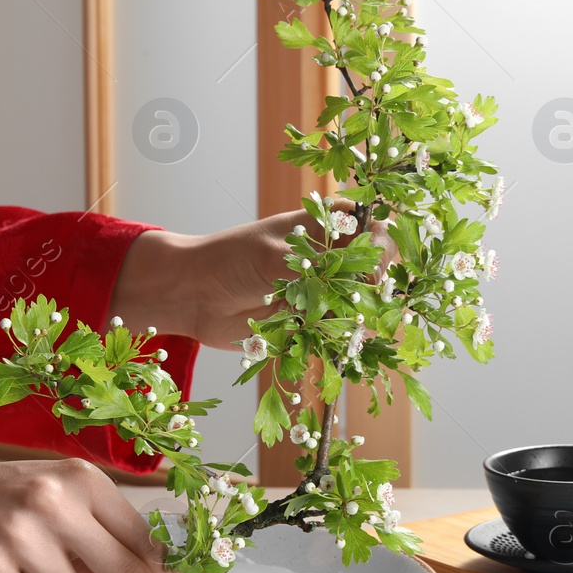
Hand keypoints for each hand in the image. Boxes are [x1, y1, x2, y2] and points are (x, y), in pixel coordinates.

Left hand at [112, 205, 392, 348]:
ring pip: (359, 305)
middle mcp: (327, 257)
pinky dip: (341, 341)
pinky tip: (341, 346)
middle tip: (364, 302)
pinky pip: (336, 332)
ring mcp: (319, 290)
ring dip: (360, 318)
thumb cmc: (228, 259)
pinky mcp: (309, 321)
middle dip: (375, 286)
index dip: (381, 244)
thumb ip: (319, 265)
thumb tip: (362, 277)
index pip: (371, 227)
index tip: (375, 264)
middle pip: (373, 269)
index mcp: (323, 226)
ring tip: (350, 329)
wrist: (191, 295)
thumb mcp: (276, 254)